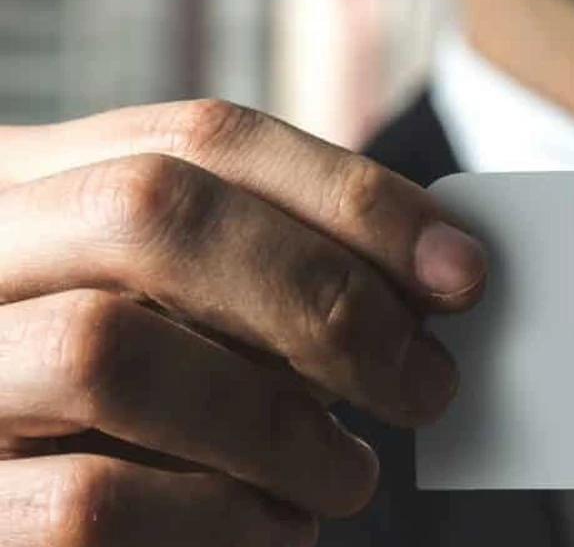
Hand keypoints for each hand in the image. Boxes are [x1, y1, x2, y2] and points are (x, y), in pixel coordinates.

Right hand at [0, 100, 486, 545]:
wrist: (28, 511)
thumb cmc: (120, 409)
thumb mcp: (179, 308)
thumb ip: (268, 273)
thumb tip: (432, 276)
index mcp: (31, 186)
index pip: (201, 138)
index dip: (352, 196)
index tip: (459, 270)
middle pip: (152, 210)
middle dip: (324, 295)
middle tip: (424, 382)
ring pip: (107, 352)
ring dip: (279, 423)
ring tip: (349, 474)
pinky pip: (90, 501)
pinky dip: (221, 517)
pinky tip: (277, 527)